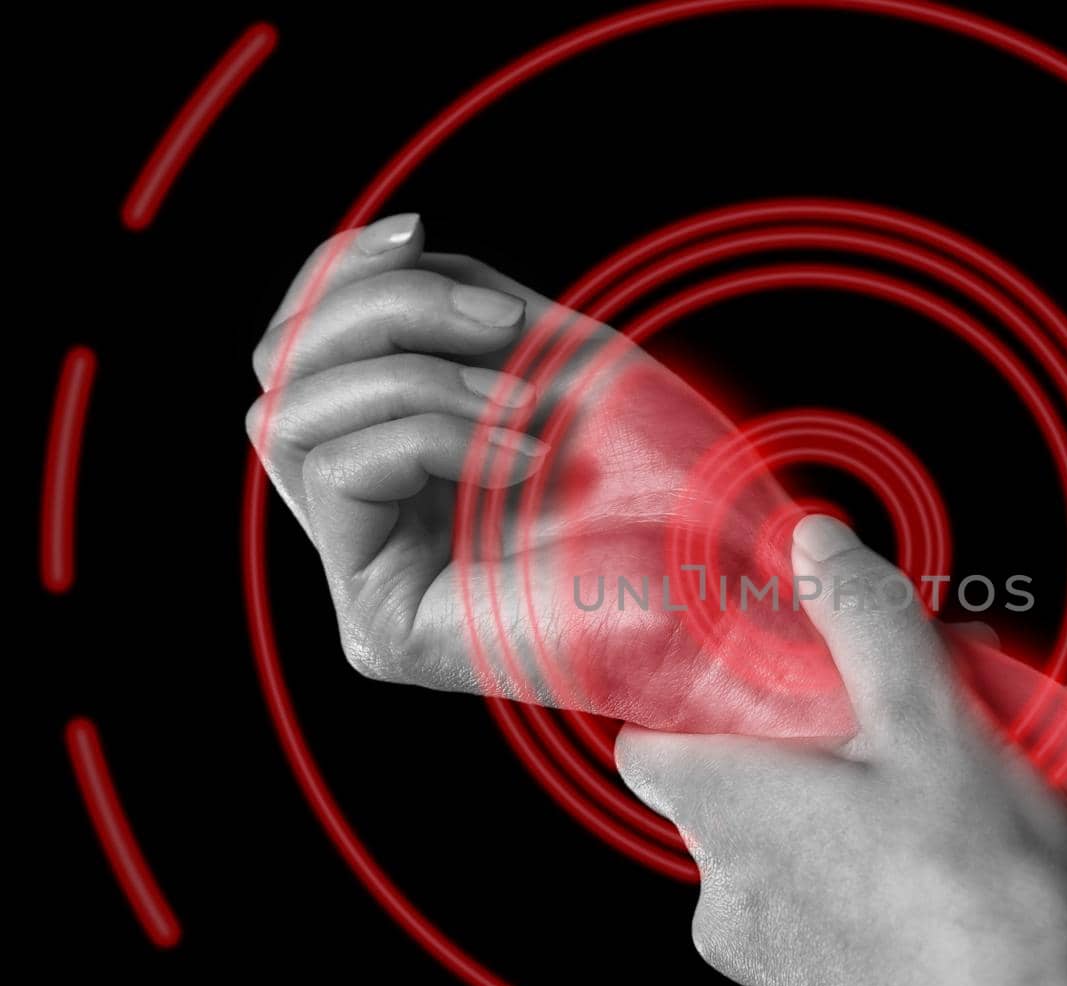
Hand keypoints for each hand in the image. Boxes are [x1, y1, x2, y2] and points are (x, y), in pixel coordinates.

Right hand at [246, 215, 852, 732]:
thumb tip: (396, 244)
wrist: (743, 587)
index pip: (300, 352)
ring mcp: (373, 579)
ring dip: (412, 375)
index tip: (423, 233)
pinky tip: (522, 457)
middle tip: (496, 321)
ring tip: (522, 403)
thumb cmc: (674, 481)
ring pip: (285, 417)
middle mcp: (375, 526)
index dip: (342, 275)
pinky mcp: (381, 624)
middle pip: (276, 375)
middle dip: (374, 312)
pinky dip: (432, 434)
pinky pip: (337, 471)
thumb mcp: (552, 354)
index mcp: (406, 468)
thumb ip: (455, 308)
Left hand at [615, 516, 1066, 985]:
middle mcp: (724, 900)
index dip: (692, 706)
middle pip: (724, 803)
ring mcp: (768, 969)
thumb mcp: (933, 717)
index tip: (751, 686)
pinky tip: (937, 890)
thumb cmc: (985, 890)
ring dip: (829, 834)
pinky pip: (817, 933)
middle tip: (875, 741)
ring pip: (775, 869)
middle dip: (787, 765)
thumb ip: (864, 616)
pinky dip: (857, 903)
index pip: (647, 745)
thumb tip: (814, 542)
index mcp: (726, 812)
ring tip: (925, 817)